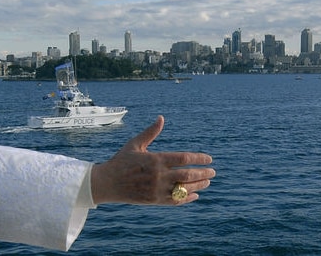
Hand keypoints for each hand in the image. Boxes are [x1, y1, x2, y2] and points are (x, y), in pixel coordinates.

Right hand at [91, 115, 214, 204]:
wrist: (107, 183)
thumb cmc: (121, 161)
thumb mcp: (135, 144)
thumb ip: (150, 132)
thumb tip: (161, 118)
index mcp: (156, 159)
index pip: (184, 158)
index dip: (199, 158)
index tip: (209, 159)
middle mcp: (159, 175)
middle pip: (188, 174)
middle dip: (203, 173)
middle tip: (213, 171)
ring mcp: (157, 189)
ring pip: (184, 189)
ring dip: (198, 185)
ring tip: (207, 182)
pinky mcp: (154, 200)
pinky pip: (175, 201)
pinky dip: (187, 198)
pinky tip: (195, 195)